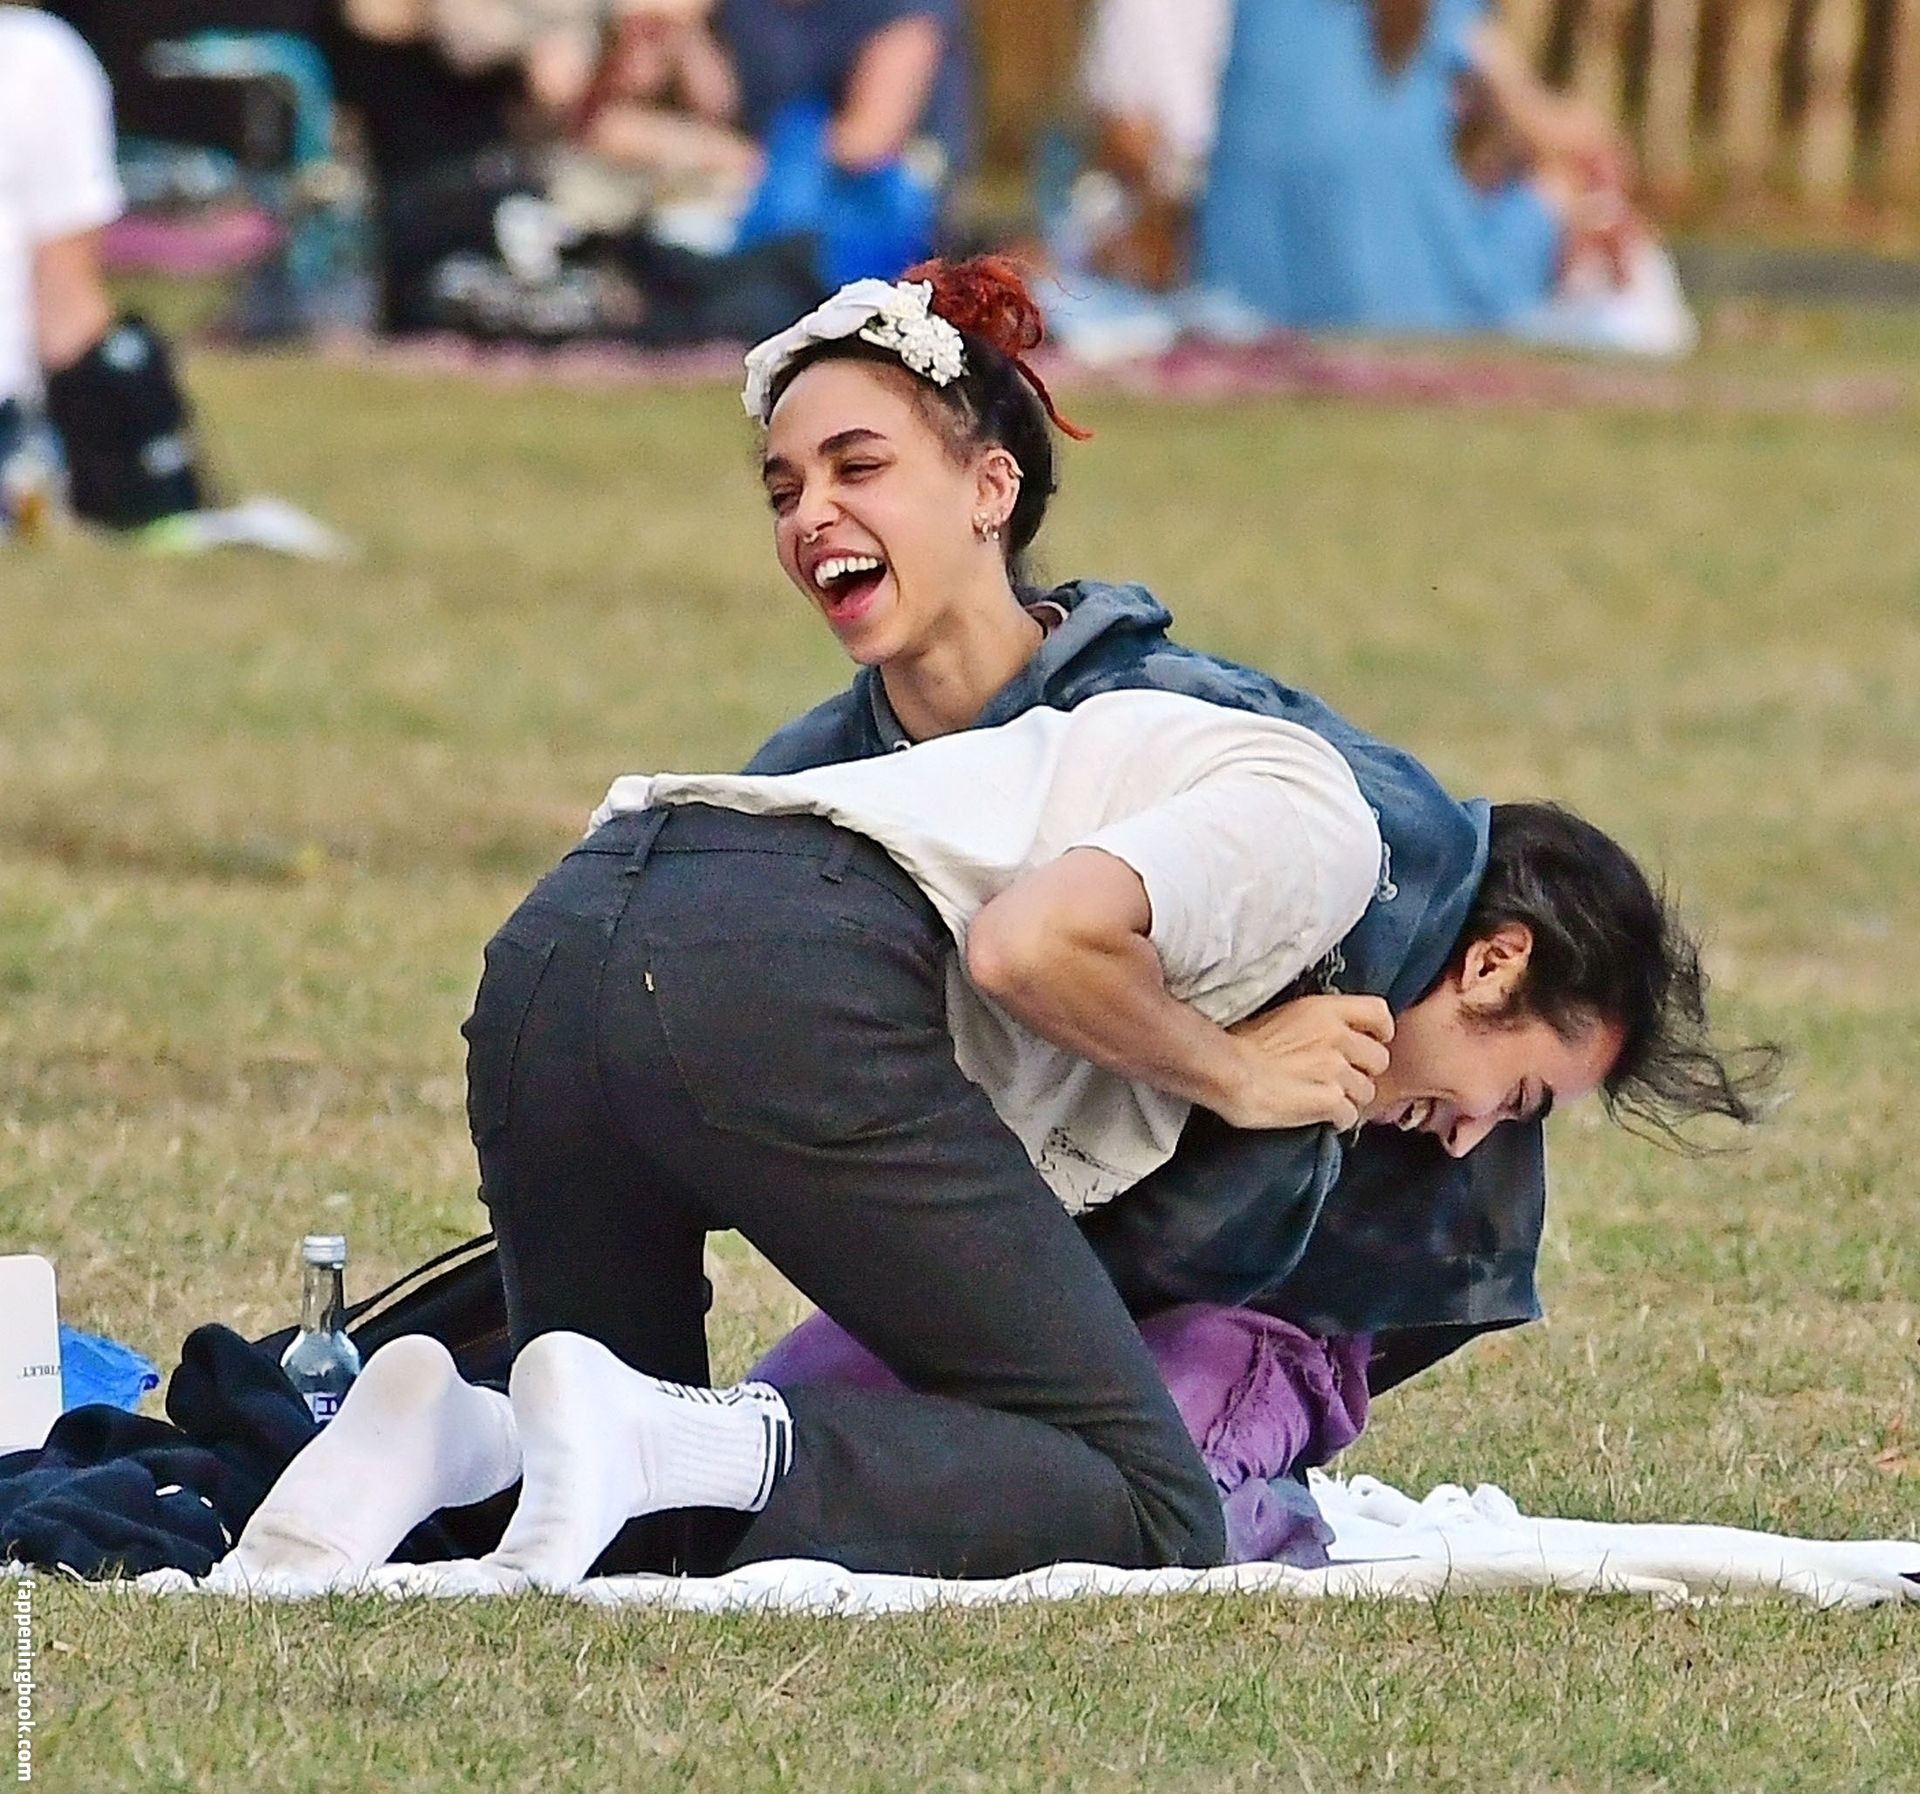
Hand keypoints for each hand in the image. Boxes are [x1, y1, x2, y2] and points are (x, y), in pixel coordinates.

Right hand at [1216, 995, 1393, 1132]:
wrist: (1228, 1072)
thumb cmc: (1244, 1045)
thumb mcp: (1285, 1016)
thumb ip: (1317, 1024)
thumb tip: (1330, 1037)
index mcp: (1326, 1011)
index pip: (1379, 1013)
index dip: (1380, 1031)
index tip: (1371, 1041)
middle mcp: (1337, 1037)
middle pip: (1379, 1059)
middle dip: (1363, 1072)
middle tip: (1342, 1080)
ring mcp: (1336, 1070)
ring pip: (1367, 1092)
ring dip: (1350, 1099)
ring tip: (1326, 1101)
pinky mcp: (1329, 1101)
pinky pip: (1350, 1116)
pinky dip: (1337, 1120)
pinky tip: (1321, 1118)